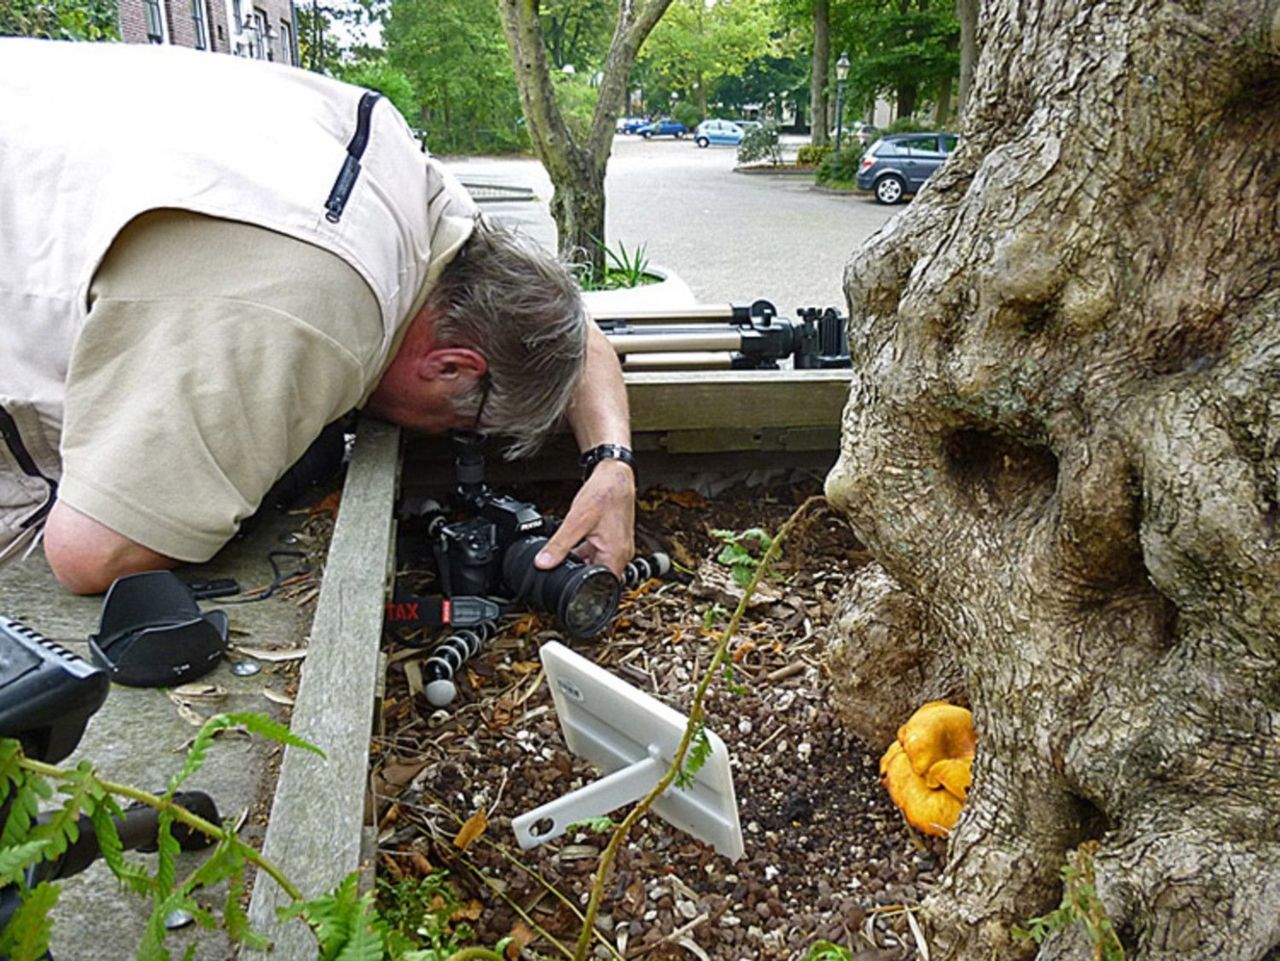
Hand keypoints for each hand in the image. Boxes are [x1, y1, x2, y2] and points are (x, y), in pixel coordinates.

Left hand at [535, 460, 635, 576]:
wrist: (614, 475)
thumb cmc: (604, 494)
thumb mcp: (576, 521)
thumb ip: (559, 545)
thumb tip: (543, 563)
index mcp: (616, 555)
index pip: (600, 586)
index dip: (582, 588)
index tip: (565, 584)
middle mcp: (621, 554)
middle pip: (597, 577)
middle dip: (578, 573)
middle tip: (562, 563)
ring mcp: (618, 547)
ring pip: (595, 564)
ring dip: (580, 561)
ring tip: (569, 548)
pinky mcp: (613, 540)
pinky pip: (597, 553)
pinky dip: (584, 551)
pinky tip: (575, 541)